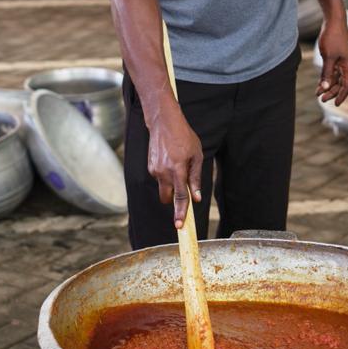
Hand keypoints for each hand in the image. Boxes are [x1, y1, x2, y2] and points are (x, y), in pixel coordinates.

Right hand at [147, 100, 203, 228]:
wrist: (164, 123)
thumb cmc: (184, 137)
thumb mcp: (196, 156)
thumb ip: (195, 178)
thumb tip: (196, 197)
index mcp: (178, 170)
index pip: (180, 197)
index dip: (180, 213)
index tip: (179, 225)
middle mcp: (164, 172)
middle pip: (166, 198)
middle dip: (173, 199)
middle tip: (182, 189)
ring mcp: (155, 170)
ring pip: (163, 187)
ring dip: (170, 183)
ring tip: (178, 164)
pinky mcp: (150, 167)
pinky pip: (159, 178)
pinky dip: (165, 175)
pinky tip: (170, 159)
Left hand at [316, 18, 347, 105]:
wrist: (333, 20)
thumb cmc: (332, 37)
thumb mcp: (328, 57)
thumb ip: (327, 73)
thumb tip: (326, 88)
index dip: (342, 95)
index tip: (334, 104)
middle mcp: (347, 64)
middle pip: (341, 83)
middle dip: (332, 91)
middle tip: (321, 99)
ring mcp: (342, 59)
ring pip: (336, 77)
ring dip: (328, 85)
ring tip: (318, 92)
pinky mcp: (337, 55)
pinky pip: (333, 70)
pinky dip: (327, 76)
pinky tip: (320, 81)